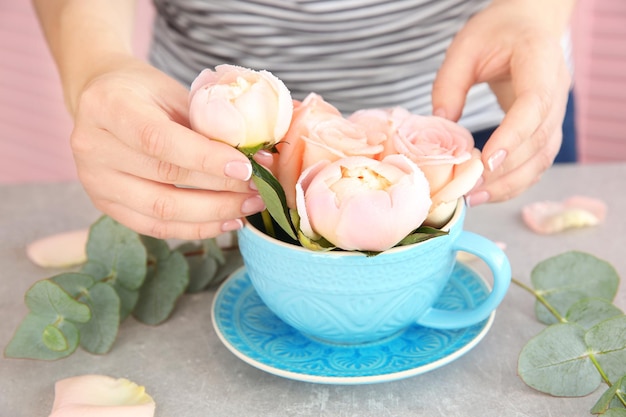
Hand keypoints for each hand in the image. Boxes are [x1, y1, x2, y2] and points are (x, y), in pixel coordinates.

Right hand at [70, 57, 264, 238]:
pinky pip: (155, 227)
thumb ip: (209, 125)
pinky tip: (225, 222)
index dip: (206, 159)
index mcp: (108, 106)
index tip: (246, 169)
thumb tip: (260, 160)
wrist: (100, 97)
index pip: (159, 140)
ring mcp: (94, 181)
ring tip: (248, 207)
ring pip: (161, 211)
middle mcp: (92, 146)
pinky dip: (195, 229)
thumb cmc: (145, 92)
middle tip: (260, 190)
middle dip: (220, 190)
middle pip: (164, 179)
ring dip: (213, 214)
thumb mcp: (175, 93)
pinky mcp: (104, 204)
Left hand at [431, 0, 574, 203]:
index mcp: (540, 62)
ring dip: (510, 183)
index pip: (534, 105)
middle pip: (540, 140)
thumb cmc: (496, 32)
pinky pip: (537, 162)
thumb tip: (440, 124)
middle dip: (505, 171)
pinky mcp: (547, 129)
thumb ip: (450, 83)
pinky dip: (515, 181)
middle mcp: (557, 90)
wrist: (527, 27)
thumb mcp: (465, 46)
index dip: (513, 137)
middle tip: (469, 189)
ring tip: (474, 198)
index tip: (486, 161)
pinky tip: (488, 192)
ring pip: (542, 158)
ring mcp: (556, 113)